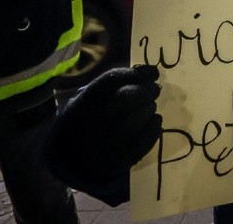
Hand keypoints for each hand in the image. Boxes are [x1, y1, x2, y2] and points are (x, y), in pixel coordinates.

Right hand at [44, 65, 161, 203]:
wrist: (77, 159)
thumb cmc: (89, 120)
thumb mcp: (88, 99)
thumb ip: (113, 85)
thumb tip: (148, 73)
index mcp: (84, 101)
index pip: (113, 79)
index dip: (138, 73)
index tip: (153, 72)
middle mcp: (94, 119)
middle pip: (127, 97)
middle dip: (147, 90)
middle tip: (154, 89)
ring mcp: (108, 141)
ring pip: (138, 116)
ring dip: (150, 108)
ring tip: (149, 107)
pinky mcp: (121, 158)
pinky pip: (147, 138)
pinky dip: (155, 126)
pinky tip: (154, 121)